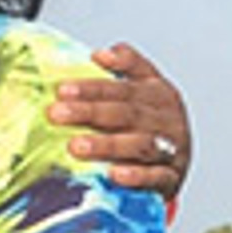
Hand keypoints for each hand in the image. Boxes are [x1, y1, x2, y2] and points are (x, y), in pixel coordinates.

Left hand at [48, 43, 191, 198]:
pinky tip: (115, 174)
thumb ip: (125, 67)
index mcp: (158, 93)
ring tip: (75, 146)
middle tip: (57, 114)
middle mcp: (167, 119)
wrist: (175, 165)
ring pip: (140, 144)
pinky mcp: (171, 178)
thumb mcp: (140, 91)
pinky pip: (156, 176)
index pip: (124, 87)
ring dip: (106, 145)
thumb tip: (100, 54)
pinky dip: (137, 176)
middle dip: (89, 112)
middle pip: (127, 113)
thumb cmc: (146, 123)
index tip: (63, 89)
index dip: (95, 87)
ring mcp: (172, 149)